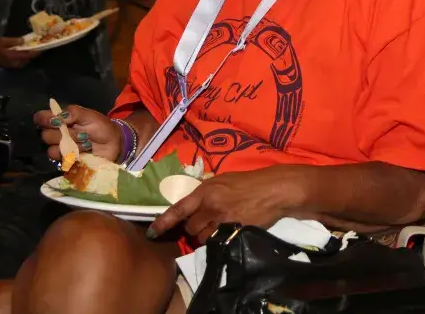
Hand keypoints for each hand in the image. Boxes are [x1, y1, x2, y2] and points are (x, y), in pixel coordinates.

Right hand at [0, 37, 39, 68]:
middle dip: (34, 53)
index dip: (36, 51)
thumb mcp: (2, 41)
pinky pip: (20, 61)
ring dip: (29, 55)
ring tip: (32, 47)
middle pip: (28, 59)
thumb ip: (13, 41)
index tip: (42, 47)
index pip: (28, 55)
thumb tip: (23, 41)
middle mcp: (14, 62)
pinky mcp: (10, 65)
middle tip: (38, 46)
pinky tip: (24, 51)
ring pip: (25, 61)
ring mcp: (12, 65)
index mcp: (13, 56)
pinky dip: (24, 57)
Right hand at [33, 105, 122, 161]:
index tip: (56, 122)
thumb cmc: (100, 126)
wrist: (113, 143)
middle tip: (82, 132)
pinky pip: (62, 160)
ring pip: (52, 150)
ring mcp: (61, 148)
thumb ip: (73, 112)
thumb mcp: (89, 115)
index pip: (40, 118)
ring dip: (71, 145)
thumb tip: (58, 117)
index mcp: (59, 120)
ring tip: (86, 142)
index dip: (44, 120)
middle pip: (45, 136)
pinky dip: (75, 155)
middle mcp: (57, 134)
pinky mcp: (67, 161)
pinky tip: (86, 151)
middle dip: (64, 134)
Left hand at [148, 167, 304, 243]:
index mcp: (205, 191)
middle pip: (190, 227)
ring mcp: (222, 221)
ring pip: (202, 238)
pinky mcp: (234, 232)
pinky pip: (217, 243)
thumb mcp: (222, 181)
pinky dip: (218, 241)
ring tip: (217, 228)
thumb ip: (206, 193)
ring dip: (205, 236)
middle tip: (204, 223)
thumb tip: (192, 204)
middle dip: (193, 229)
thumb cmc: (248, 182)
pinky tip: (226, 234)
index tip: (152, 232)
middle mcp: (210, 206)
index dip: (163, 222)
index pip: (178, 209)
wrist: (273, 190)